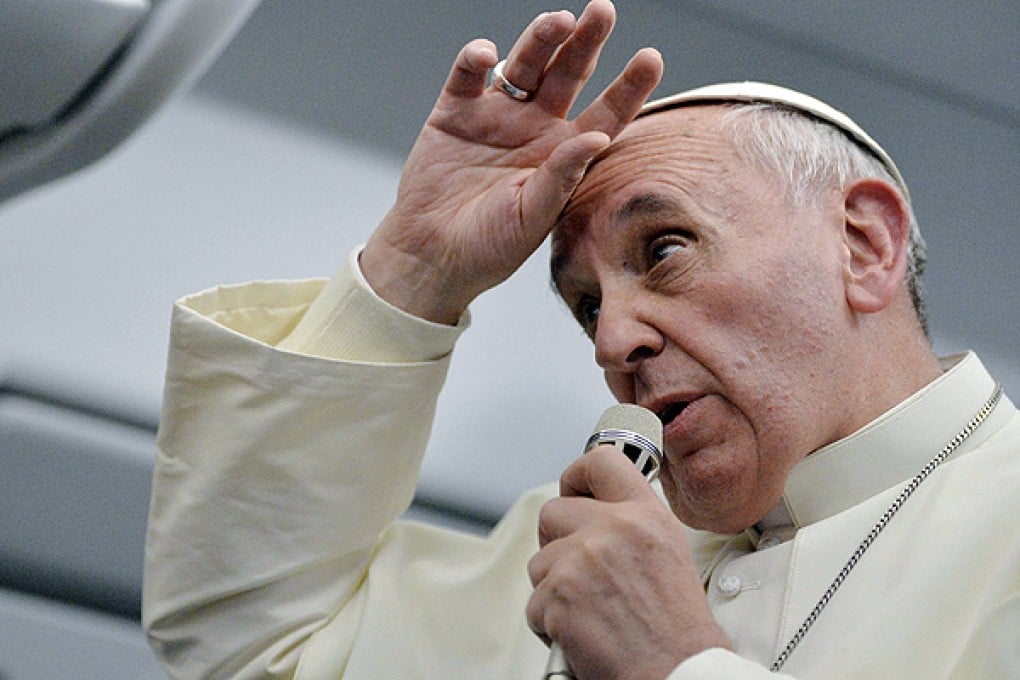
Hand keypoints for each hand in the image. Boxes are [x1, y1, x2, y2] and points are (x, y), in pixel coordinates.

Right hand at [360, 0, 661, 323]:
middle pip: (568, 74)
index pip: (605, 114)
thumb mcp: (532, 217)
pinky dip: (475, 58)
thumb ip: (563, 177)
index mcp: (563, 155)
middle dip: (586, 42)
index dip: (628, 87)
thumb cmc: (488, 247)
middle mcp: (535, 128)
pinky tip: (486, 54)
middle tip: (603, 11)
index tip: (650, 59)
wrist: (430, 255)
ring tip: (557, 21)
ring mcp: (495, 116)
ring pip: (525, 64)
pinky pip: (468, 75)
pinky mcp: (454, 112)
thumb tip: (598, 139)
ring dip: (540, 38)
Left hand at [527, 446, 731, 678]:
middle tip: (574, 569)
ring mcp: (582, 560)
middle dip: (556, 542)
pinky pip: (534, 603)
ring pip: (538, 562)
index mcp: (645, 515)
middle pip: (552, 512)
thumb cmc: (677, 630)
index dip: (576, 475)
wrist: (678, 673)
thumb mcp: (669, 553)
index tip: (572, 490)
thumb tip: (593, 513)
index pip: (600, 461)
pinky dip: (549, 623)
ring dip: (553, 589)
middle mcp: (614, 529)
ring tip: (588, 611)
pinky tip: (581, 632)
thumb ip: (631, 525)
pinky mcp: (559, 595)